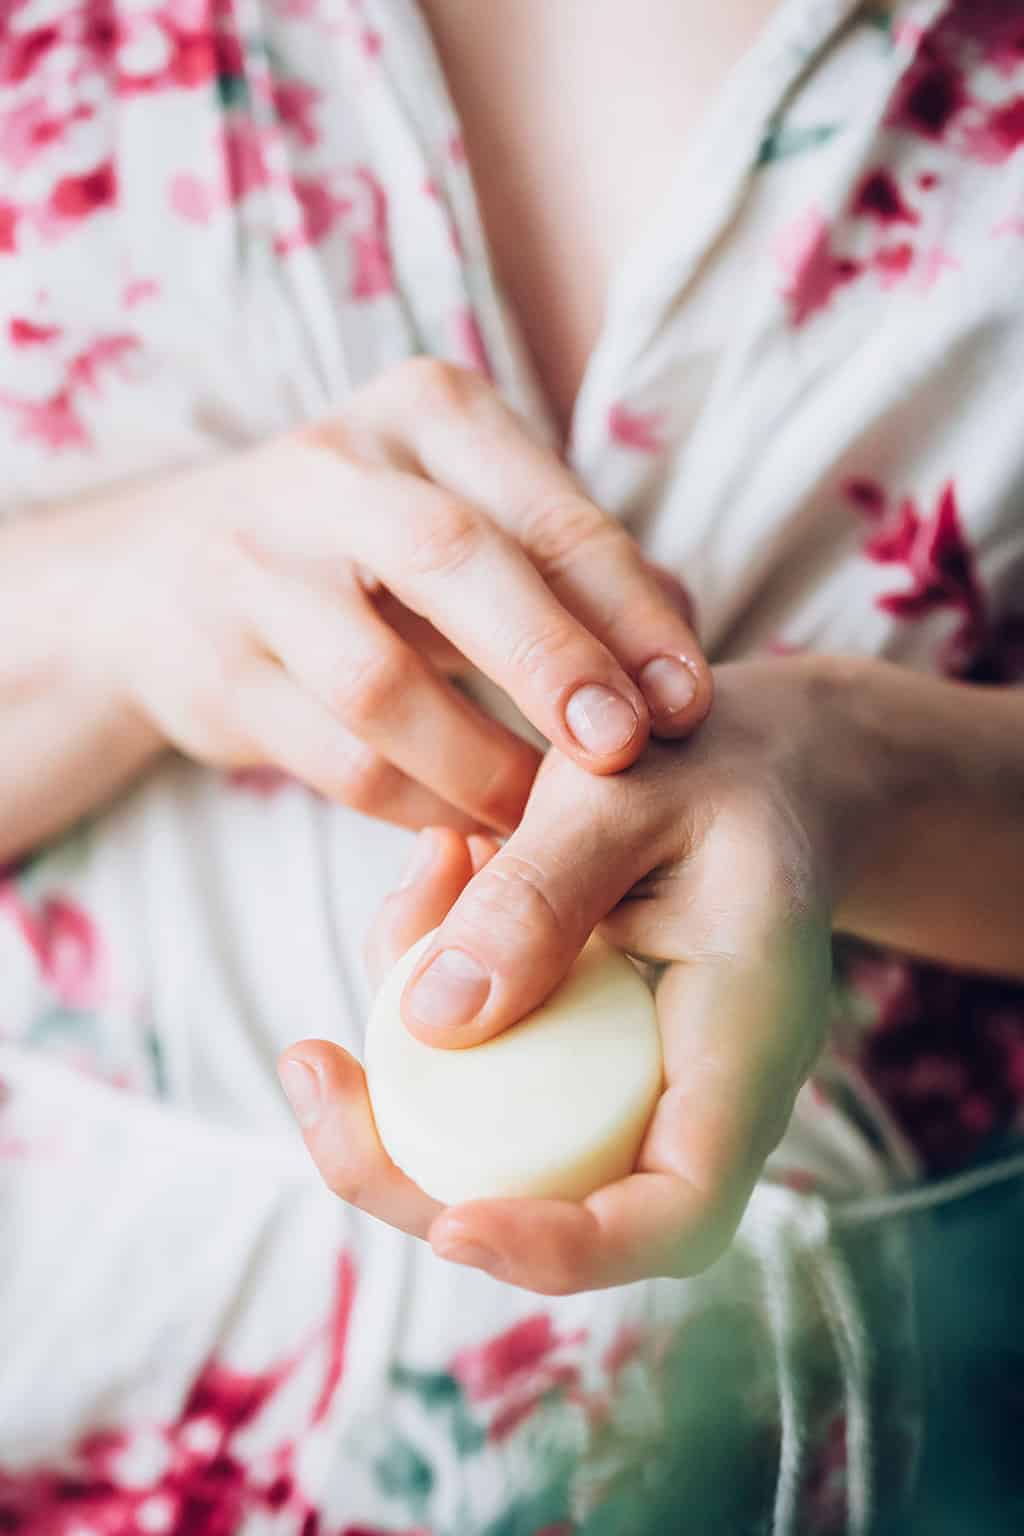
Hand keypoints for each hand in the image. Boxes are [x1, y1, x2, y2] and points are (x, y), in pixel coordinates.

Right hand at [78, 360, 709, 831]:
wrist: (168, 573)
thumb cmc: (374, 548)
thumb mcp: (473, 516)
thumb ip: (577, 574)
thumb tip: (678, 665)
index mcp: (424, 412)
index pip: (547, 512)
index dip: (628, 612)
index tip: (688, 703)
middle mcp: (330, 469)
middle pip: (454, 561)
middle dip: (552, 664)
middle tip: (622, 753)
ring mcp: (255, 567)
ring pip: (382, 683)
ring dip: (482, 766)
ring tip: (543, 817)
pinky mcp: (218, 669)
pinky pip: (339, 759)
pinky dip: (420, 804)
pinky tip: (470, 822)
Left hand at [280, 658, 865, 1291]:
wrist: (773, 767)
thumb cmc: (722, 767)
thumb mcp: (630, 793)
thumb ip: (540, 895)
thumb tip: (431, 1022)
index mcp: (745, 1045)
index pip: (675, 1212)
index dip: (563, 1249)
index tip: (452, 1225)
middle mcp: (696, 1092)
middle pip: (561, 1209)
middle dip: (412, 1173)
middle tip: (314, 1071)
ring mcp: (639, 1080)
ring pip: (503, 1143)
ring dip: (402, 1066)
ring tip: (407, 904)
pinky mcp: (588, 1050)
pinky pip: (491, 1066)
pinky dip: (432, 993)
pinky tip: (435, 880)